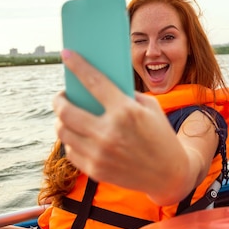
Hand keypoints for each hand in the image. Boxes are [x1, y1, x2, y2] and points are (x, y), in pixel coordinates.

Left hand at [53, 50, 183, 196]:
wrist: (170, 174)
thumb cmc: (160, 135)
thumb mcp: (151, 108)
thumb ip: (124, 95)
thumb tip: (94, 84)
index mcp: (125, 111)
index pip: (94, 82)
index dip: (77, 65)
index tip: (66, 54)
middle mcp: (109, 132)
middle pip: (66, 111)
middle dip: (58, 100)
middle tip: (61, 96)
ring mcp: (99, 154)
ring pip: (63, 132)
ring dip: (61, 120)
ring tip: (66, 115)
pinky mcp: (95, 170)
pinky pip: (70, 151)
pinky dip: (71, 140)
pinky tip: (76, 135)